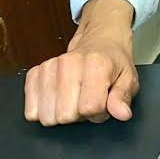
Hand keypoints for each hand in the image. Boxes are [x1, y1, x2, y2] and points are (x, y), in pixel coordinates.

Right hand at [24, 0, 138, 125]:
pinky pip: (31, 110)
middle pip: (65, 115)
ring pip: (47, 116)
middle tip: (88, 101)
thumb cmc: (114, 64)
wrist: (100, 42)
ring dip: (62, 114)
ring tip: (75, 99)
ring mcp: (49, 68)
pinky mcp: (35, 73)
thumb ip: (123, 97)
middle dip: (79, 115)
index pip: (90, 108)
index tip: (103, 103)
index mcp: (96, 65)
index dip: (99, 113)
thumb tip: (122, 114)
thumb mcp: (128, 80)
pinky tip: (58, 100)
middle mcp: (69, 64)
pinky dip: (44, 111)